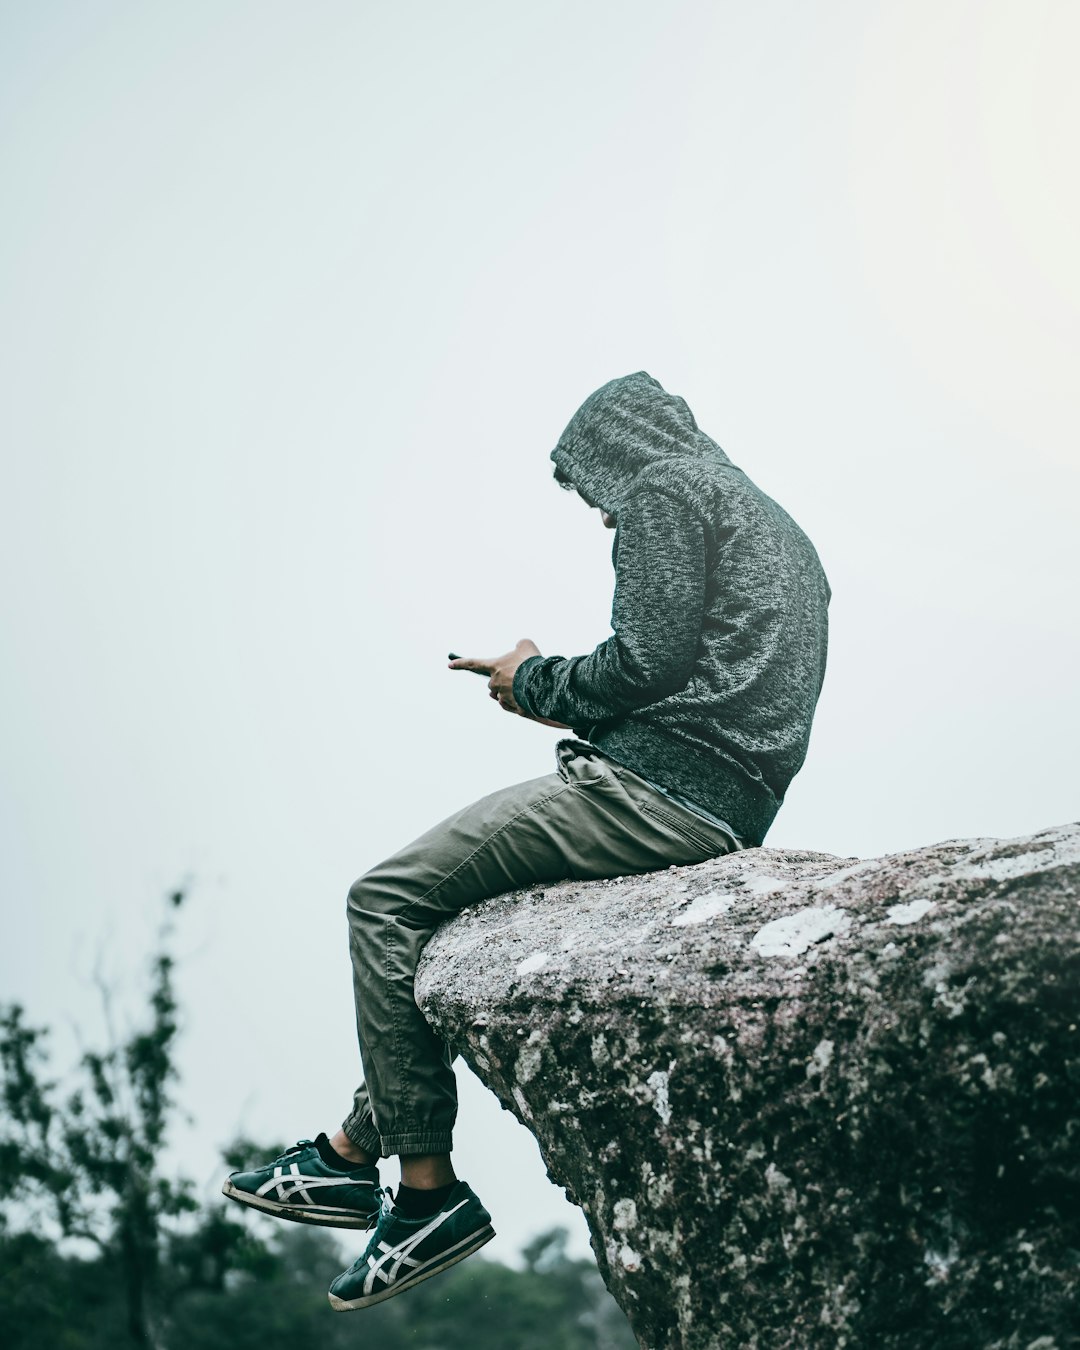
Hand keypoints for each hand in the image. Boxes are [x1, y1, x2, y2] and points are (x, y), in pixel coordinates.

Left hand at [449, 639, 571, 727]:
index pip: (473, 663)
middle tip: (518, 675)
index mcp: (494, 666)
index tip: (449, 664)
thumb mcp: (526, 644)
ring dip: (509, 690)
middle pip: (492, 682)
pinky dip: (516, 700)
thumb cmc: (532, 662)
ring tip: (524, 685)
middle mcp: (495, 682)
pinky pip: (509, 704)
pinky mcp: (513, 706)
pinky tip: (525, 695)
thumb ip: (519, 645)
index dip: (461, 663)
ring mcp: (503, 695)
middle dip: (501, 680)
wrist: (542, 682)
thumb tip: (519, 649)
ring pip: (501, 694)